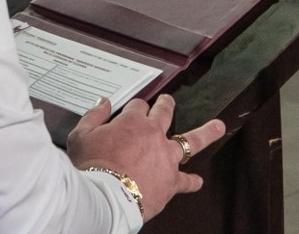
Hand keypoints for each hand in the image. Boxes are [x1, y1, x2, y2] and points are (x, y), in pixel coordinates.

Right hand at [67, 96, 224, 223]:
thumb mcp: (81, 136)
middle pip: (165, 112)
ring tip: (217, 127)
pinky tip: (198, 181)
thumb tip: (102, 103)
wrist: (105, 196)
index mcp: (132, 122)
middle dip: (167, 105)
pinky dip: (192, 182)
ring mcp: (166, 157)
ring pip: (191, 141)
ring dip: (206, 132)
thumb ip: (93, 116)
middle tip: (168, 102)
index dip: (136, 106)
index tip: (133, 109)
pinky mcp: (171, 181)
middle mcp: (154, 134)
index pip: (138, 106)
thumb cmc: (91, 168)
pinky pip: (186, 181)